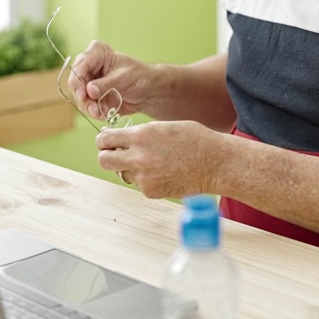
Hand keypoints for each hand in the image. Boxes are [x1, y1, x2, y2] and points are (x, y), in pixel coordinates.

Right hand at [67, 40, 153, 120]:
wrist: (148, 91)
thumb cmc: (139, 77)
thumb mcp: (123, 78)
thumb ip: (105, 84)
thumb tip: (89, 90)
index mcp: (96, 53)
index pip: (80, 66)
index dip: (78, 80)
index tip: (83, 94)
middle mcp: (89, 66)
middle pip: (75, 82)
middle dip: (82, 97)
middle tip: (92, 108)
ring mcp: (89, 81)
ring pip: (79, 96)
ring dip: (88, 107)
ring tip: (99, 113)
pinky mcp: (92, 96)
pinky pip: (86, 105)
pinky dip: (93, 111)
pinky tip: (103, 113)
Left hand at [96, 121, 226, 198]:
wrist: (215, 162)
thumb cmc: (193, 139)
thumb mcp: (162, 127)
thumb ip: (138, 133)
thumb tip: (114, 138)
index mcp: (141, 136)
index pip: (105, 139)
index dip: (103, 140)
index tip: (107, 142)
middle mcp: (138, 157)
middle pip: (103, 160)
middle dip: (107, 156)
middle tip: (116, 155)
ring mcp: (144, 176)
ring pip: (122, 173)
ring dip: (129, 168)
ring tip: (151, 163)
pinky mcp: (150, 191)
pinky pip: (138, 184)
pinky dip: (146, 179)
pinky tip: (163, 172)